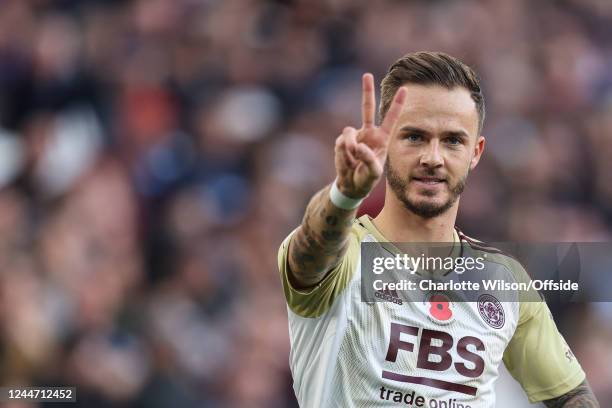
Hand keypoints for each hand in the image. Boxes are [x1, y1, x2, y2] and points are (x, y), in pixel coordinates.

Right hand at [334, 73, 406, 197]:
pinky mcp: (342, 142)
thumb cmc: (367, 178)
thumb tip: (357, 145)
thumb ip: (369, 158)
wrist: (351, 185)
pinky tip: (347, 162)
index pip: (391, 118)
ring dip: (349, 148)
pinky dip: (343, 155)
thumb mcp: (374, 172)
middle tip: (367, 75)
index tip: (405, 89)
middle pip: (367, 108)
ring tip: (352, 161)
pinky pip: (341, 143)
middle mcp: (368, 133)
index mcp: (382, 138)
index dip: (397, 104)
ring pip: (348, 133)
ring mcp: (354, 136)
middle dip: (367, 91)